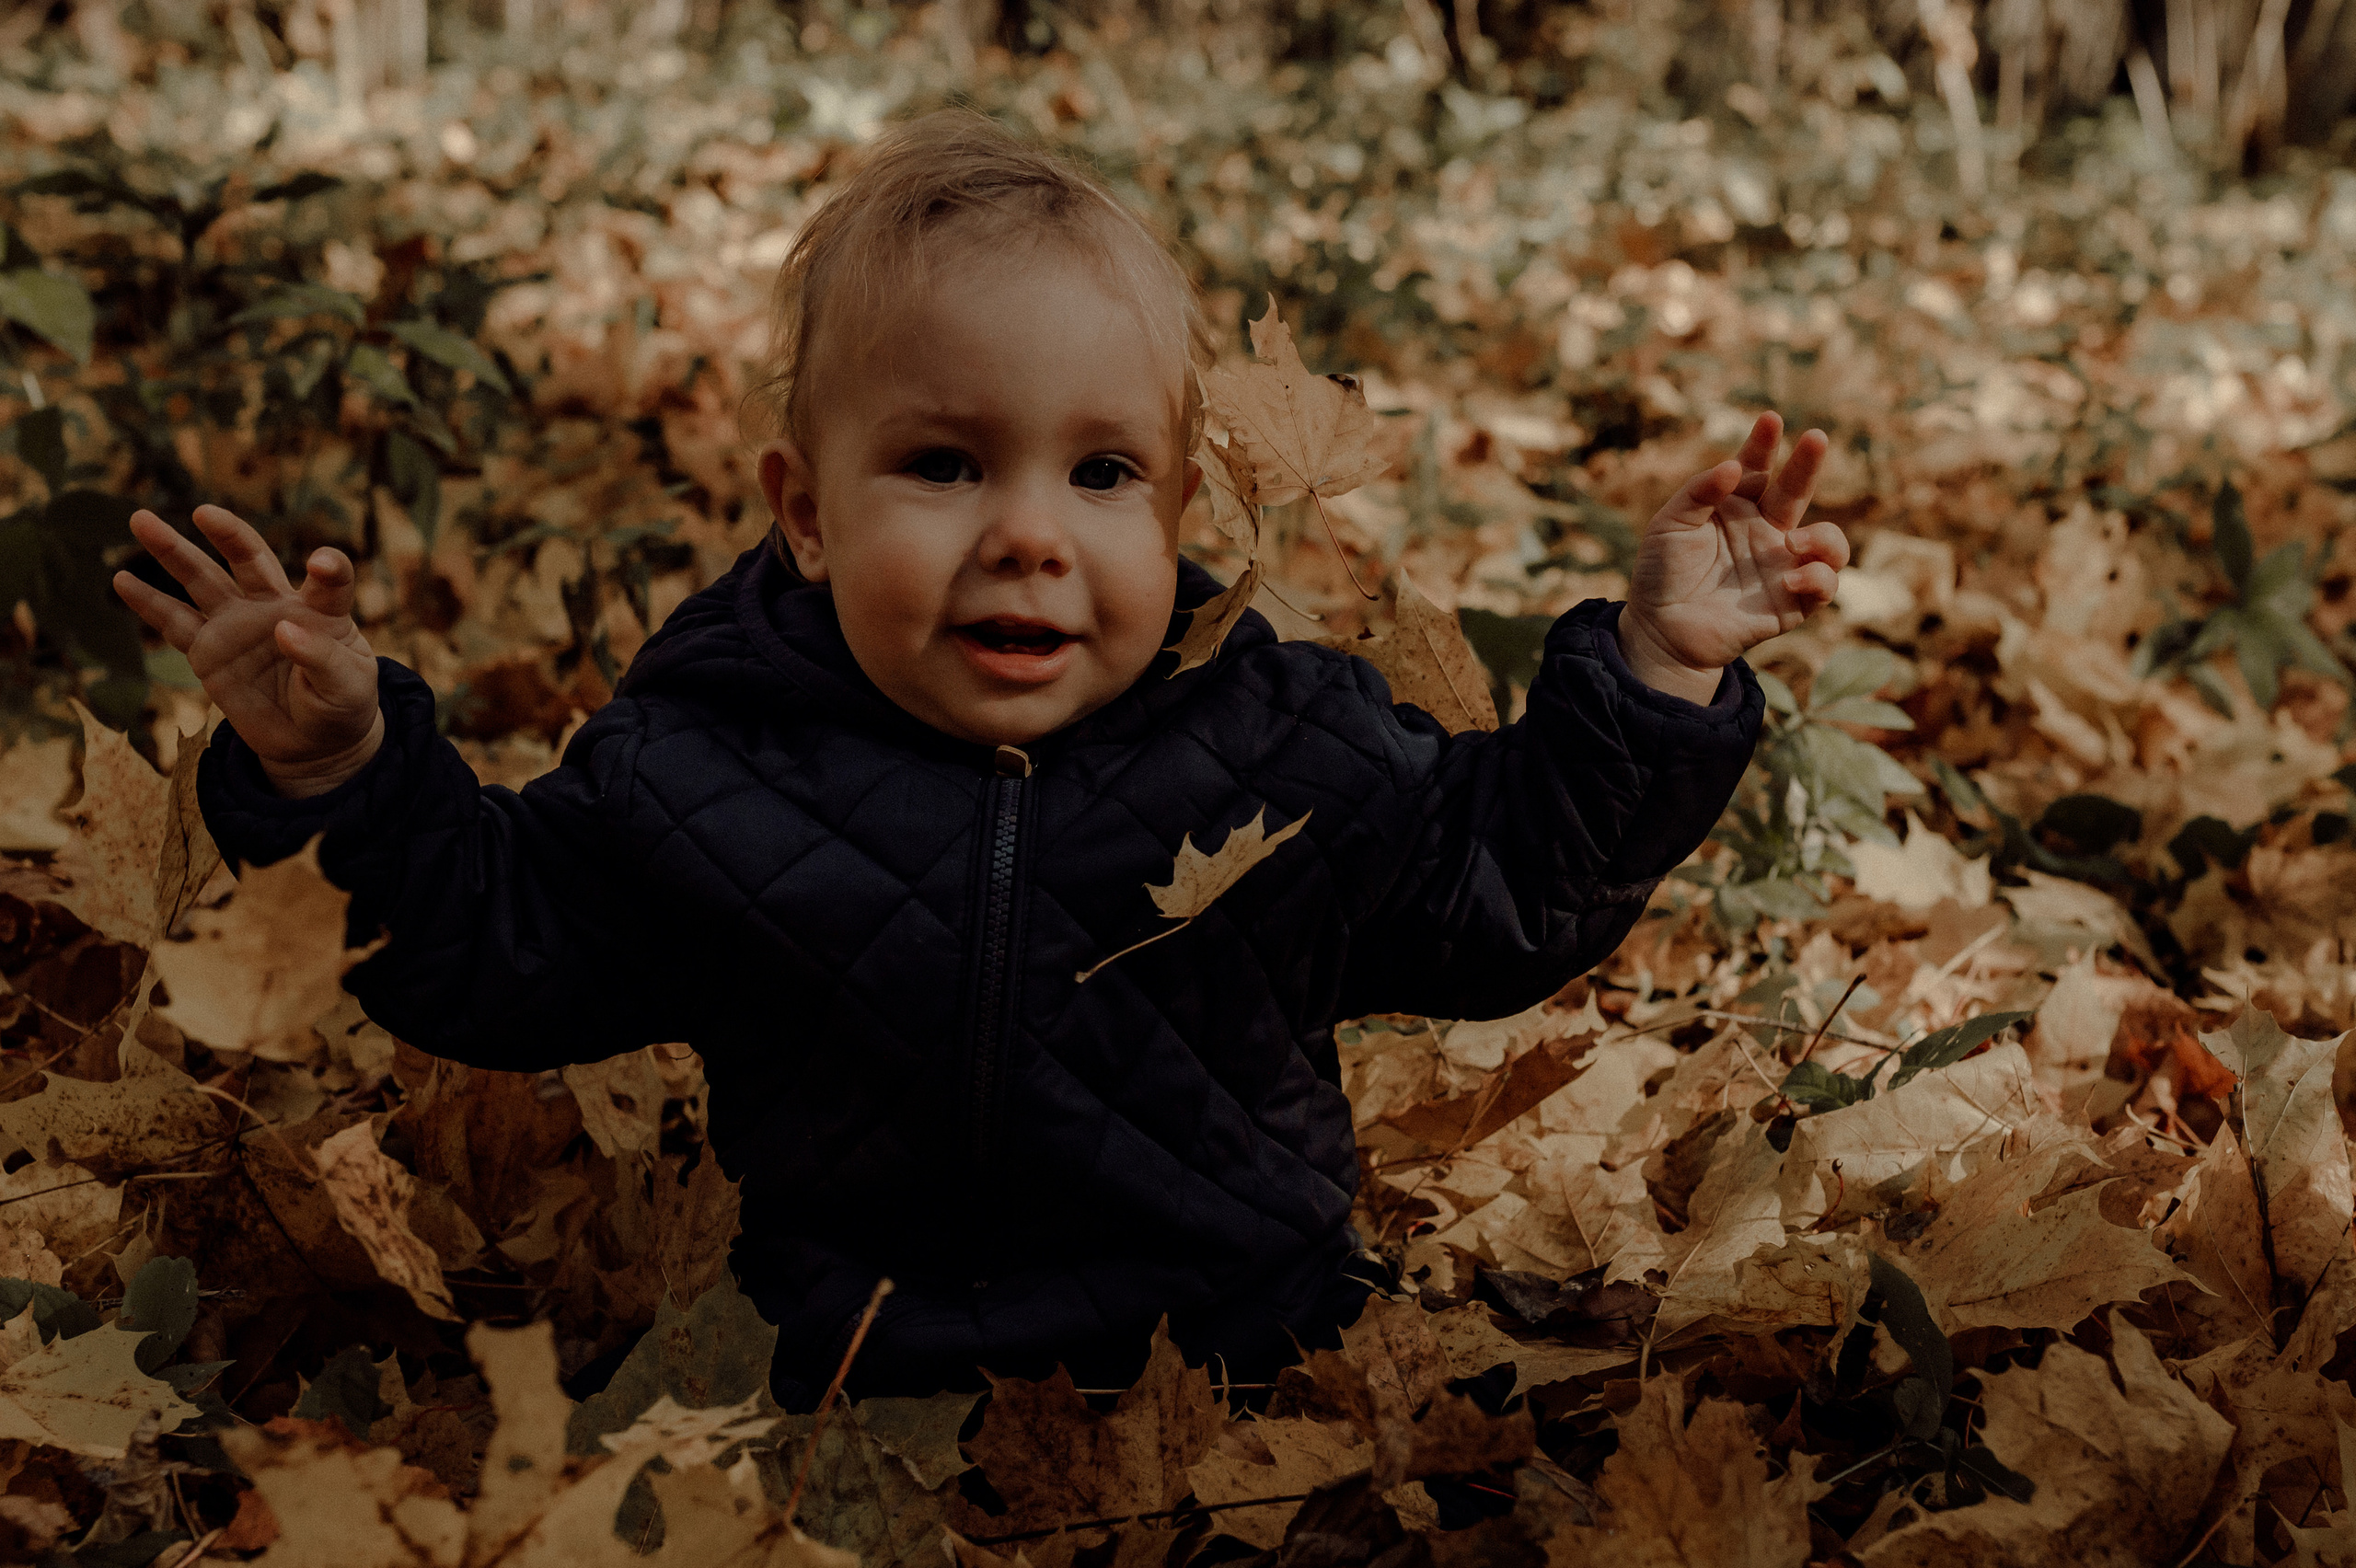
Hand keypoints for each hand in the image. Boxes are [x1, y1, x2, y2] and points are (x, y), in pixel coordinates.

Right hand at [112, 505, 385, 797]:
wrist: (313, 742)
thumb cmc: (341, 706)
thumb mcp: (347, 686)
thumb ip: (322, 658)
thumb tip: (284, 630)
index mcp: (322, 612)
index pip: (330, 580)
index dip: (329, 569)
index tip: (322, 565)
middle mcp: (274, 607)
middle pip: (249, 559)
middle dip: (226, 534)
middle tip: (204, 513)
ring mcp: (237, 626)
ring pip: (201, 580)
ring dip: (172, 551)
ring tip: (141, 520)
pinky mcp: (209, 652)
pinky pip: (174, 623)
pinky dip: (147, 602)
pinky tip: (121, 579)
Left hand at [1617, 412, 1846, 702]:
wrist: (1660, 630)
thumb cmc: (1662, 573)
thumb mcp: (1669, 525)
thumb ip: (1698, 493)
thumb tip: (1734, 467)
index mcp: (1736, 506)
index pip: (1757, 467)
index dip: (1764, 444)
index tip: (1769, 420)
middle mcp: (1766, 530)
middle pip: (1796, 491)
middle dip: (1808, 464)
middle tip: (1815, 438)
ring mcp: (1782, 564)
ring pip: (1828, 541)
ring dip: (1823, 536)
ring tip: (1794, 541)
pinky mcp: (1792, 602)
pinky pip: (1824, 585)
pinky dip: (1817, 578)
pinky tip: (1789, 578)